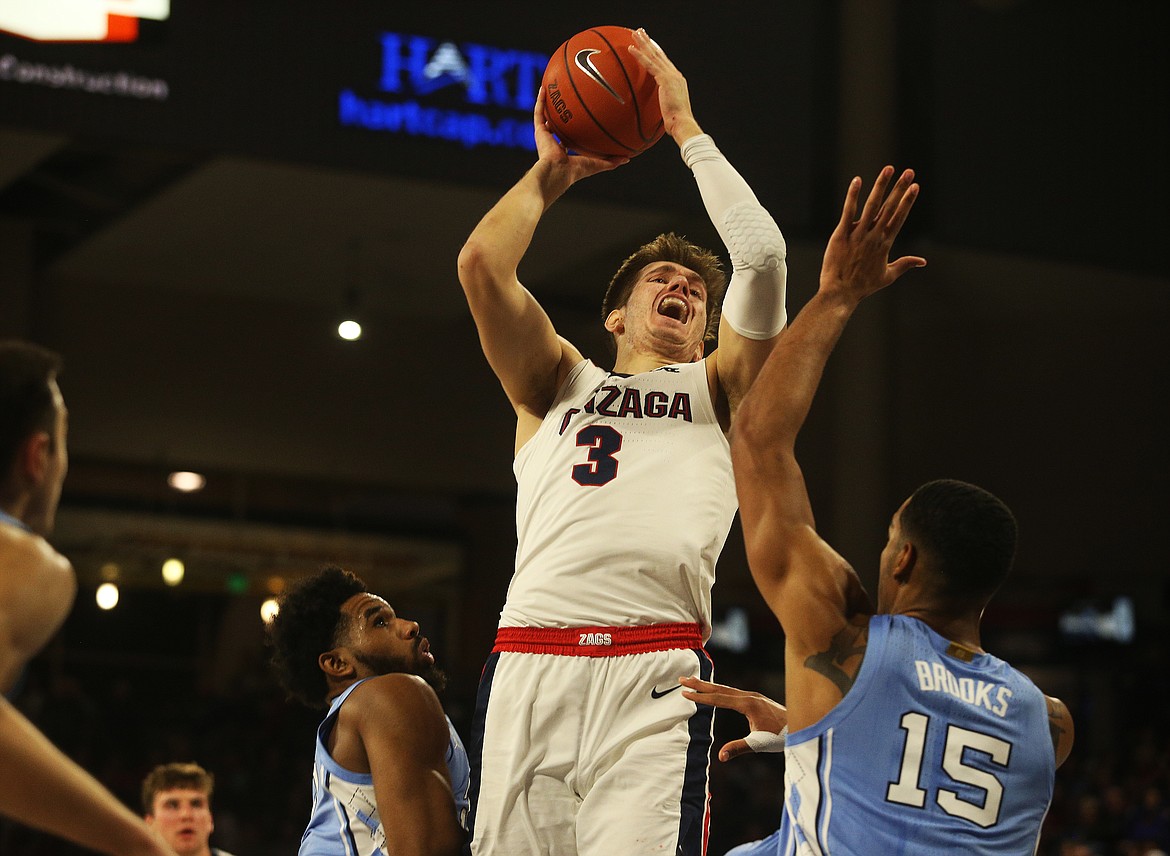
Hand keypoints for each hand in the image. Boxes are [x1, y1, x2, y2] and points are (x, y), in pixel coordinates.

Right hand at [533, 97, 627, 182]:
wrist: (558, 172)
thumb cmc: (576, 171)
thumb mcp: (597, 164)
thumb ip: (611, 161)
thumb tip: (628, 159)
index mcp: (563, 151)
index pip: (567, 138)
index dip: (572, 129)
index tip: (578, 119)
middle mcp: (552, 143)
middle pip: (556, 125)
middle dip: (559, 113)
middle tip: (565, 100)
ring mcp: (544, 136)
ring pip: (545, 116)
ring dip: (547, 103)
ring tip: (550, 88)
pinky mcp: (539, 131)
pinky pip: (539, 112)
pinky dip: (540, 100)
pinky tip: (544, 88)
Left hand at [628, 28, 701, 142]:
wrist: (681, 122)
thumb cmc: (675, 122)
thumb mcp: (668, 108)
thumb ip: (662, 102)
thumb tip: (654, 107)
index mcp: (676, 80)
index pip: (664, 62)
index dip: (656, 51)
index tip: (648, 43)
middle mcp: (675, 74)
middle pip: (659, 54)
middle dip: (649, 42)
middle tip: (640, 32)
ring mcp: (670, 75)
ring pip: (654, 55)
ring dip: (643, 43)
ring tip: (635, 33)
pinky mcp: (665, 79)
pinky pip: (649, 64)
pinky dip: (639, 56)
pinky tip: (631, 49)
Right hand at [679, 675, 787, 760]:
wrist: (802, 727)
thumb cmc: (781, 736)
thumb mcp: (759, 743)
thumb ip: (738, 748)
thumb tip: (720, 757)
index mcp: (748, 704)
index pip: (719, 699)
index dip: (701, 696)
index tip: (685, 692)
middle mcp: (749, 696)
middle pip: (720, 688)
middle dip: (700, 684)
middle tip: (682, 678)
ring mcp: (753, 696)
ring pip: (726, 689)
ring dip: (709, 686)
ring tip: (694, 682)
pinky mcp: (756, 700)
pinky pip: (733, 692)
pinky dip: (720, 690)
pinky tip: (716, 692)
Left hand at [820, 166, 925, 304]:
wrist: (841, 293)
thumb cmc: (863, 286)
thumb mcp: (888, 276)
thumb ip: (905, 264)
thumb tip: (923, 262)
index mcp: (885, 243)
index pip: (899, 217)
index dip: (907, 201)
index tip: (916, 186)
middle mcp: (874, 236)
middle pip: (890, 207)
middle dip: (900, 188)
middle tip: (909, 171)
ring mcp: (858, 234)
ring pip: (872, 205)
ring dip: (881, 186)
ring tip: (889, 169)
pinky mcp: (841, 234)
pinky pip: (848, 211)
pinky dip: (853, 196)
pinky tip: (857, 180)